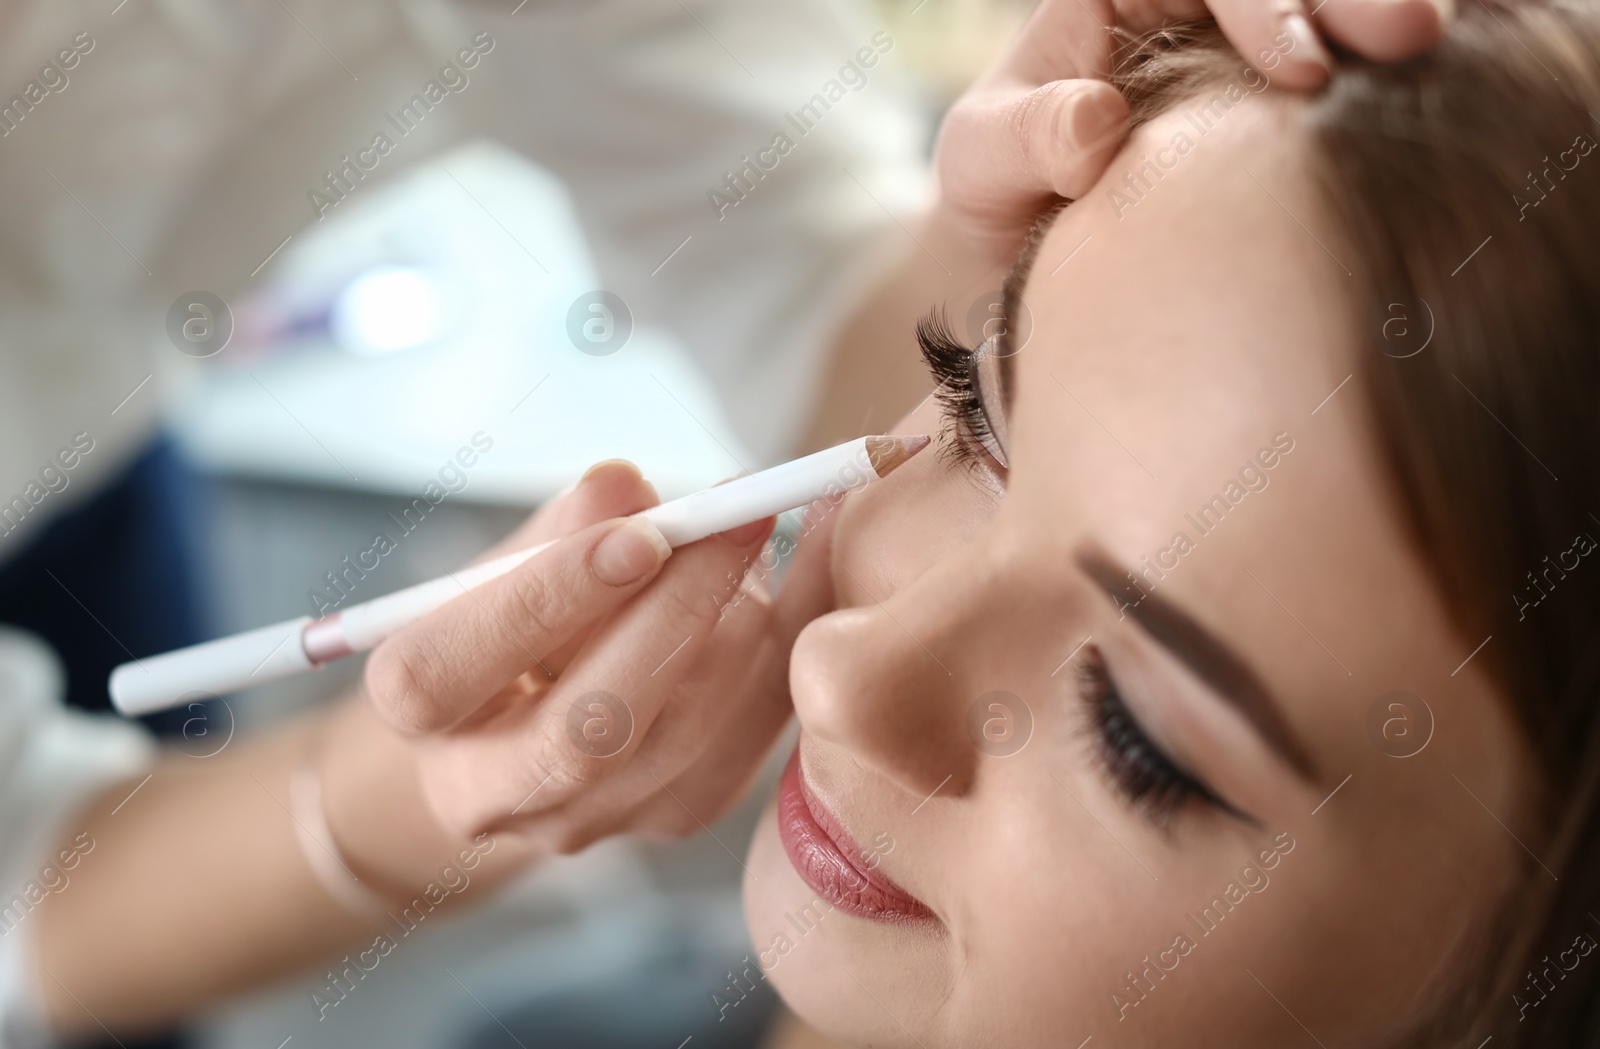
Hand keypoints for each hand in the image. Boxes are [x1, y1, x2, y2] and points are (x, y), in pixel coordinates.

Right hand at [321, 460, 828, 894]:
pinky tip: (806, 585)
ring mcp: (588, 821)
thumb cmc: (508, 622)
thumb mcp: (508, 563)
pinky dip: (782, 657)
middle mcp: (491, 792)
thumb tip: (624, 487)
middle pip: (587, 730)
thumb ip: (559, 528)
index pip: (453, 668)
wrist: (524, 725)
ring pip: (683, 737)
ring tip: (760, 539)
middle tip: (737, 520)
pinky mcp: (671, 815)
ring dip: (740, 627)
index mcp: (420, 711)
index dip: (550, 599)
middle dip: (674, 614)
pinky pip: (744, 744)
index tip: (641, 532)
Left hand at [934, 0, 1447, 264]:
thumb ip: (1023, 138)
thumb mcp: (980, 167)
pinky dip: (1389, 78)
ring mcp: (1248, 56)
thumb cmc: (998, 203)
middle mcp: (1194, 11)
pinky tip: (1434, 94)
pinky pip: (1352, 74)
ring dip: (1386, 16)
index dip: (1262, 1)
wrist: (1030, 272)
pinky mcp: (1287, 109)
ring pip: (1334, 9)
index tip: (1299, 70)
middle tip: (1413, 38)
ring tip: (1437, 55)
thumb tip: (1095, 123)